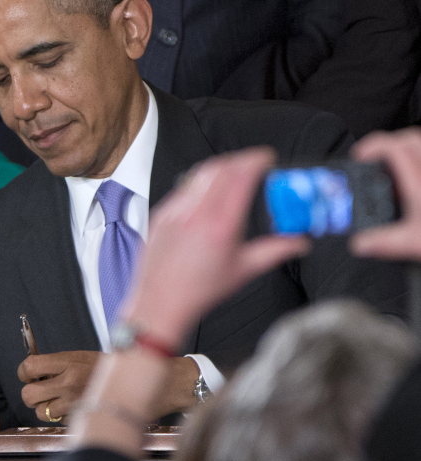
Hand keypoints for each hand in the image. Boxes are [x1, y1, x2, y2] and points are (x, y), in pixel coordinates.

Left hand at [17, 351, 100, 422]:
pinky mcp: (79, 418)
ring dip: (45, 408)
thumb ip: (55, 364)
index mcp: (68, 363)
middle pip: (28, 394)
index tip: (29, 374)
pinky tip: (70, 407)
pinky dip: (60, 416)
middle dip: (30, 393)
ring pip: (41, 412)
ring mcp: (73, 403)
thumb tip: (32, 371)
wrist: (129, 382)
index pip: (30, 367)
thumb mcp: (77, 356)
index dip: (24, 372)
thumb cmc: (102, 368)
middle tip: (38, 390)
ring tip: (56, 400)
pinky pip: (58, 421)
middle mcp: (68, 383)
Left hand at [122, 148, 310, 344]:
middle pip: (221, 168)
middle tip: (256, 162)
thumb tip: (301, 242)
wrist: (160, 302)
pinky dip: (201, 181)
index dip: (256, 161)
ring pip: (199, 174)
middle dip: (241, 159)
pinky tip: (210, 190)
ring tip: (236, 170)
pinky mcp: (161, 214)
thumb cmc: (200, 291)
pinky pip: (183, 188)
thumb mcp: (244, 270)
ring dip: (221, 166)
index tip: (268, 158)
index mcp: (220, 225)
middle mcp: (195, 213)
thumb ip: (276, 251)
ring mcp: (174, 211)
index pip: (240, 177)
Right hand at [350, 128, 420, 261]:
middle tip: (377, 160)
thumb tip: (361, 244)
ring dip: (410, 150)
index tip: (360, 156)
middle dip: (390, 144)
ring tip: (400, 167)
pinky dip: (420, 163)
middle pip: (410, 138)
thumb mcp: (416, 242)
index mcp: (418, 181)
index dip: (372, 146)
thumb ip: (386, 243)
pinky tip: (418, 180)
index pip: (392, 148)